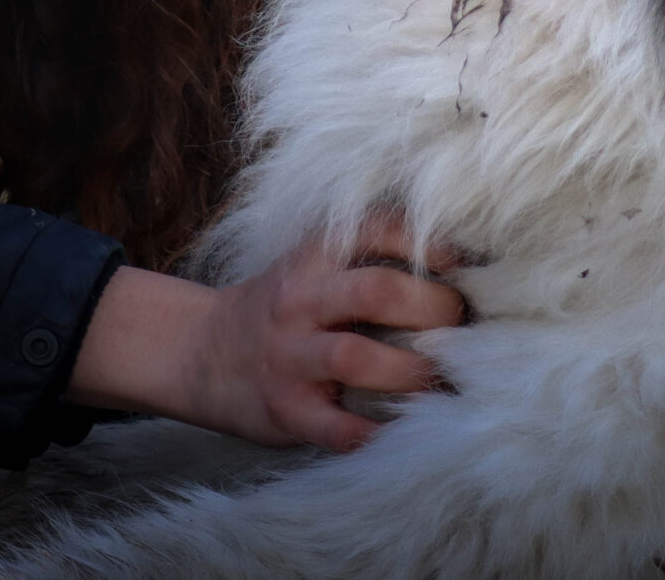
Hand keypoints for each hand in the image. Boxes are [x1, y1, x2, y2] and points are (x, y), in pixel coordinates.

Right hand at [66, 215, 464, 451]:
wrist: (200, 352)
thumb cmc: (284, 308)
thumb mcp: (312, 264)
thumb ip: (369, 258)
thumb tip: (462, 268)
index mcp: (314, 256)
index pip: (377, 230)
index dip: (430, 244)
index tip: (464, 266)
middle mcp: (300, 299)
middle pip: (377, 290)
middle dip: (435, 308)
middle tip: (464, 327)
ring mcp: (289, 356)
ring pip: (357, 357)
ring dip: (414, 372)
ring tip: (444, 381)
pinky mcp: (286, 410)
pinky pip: (337, 427)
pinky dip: (377, 434)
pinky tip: (408, 433)